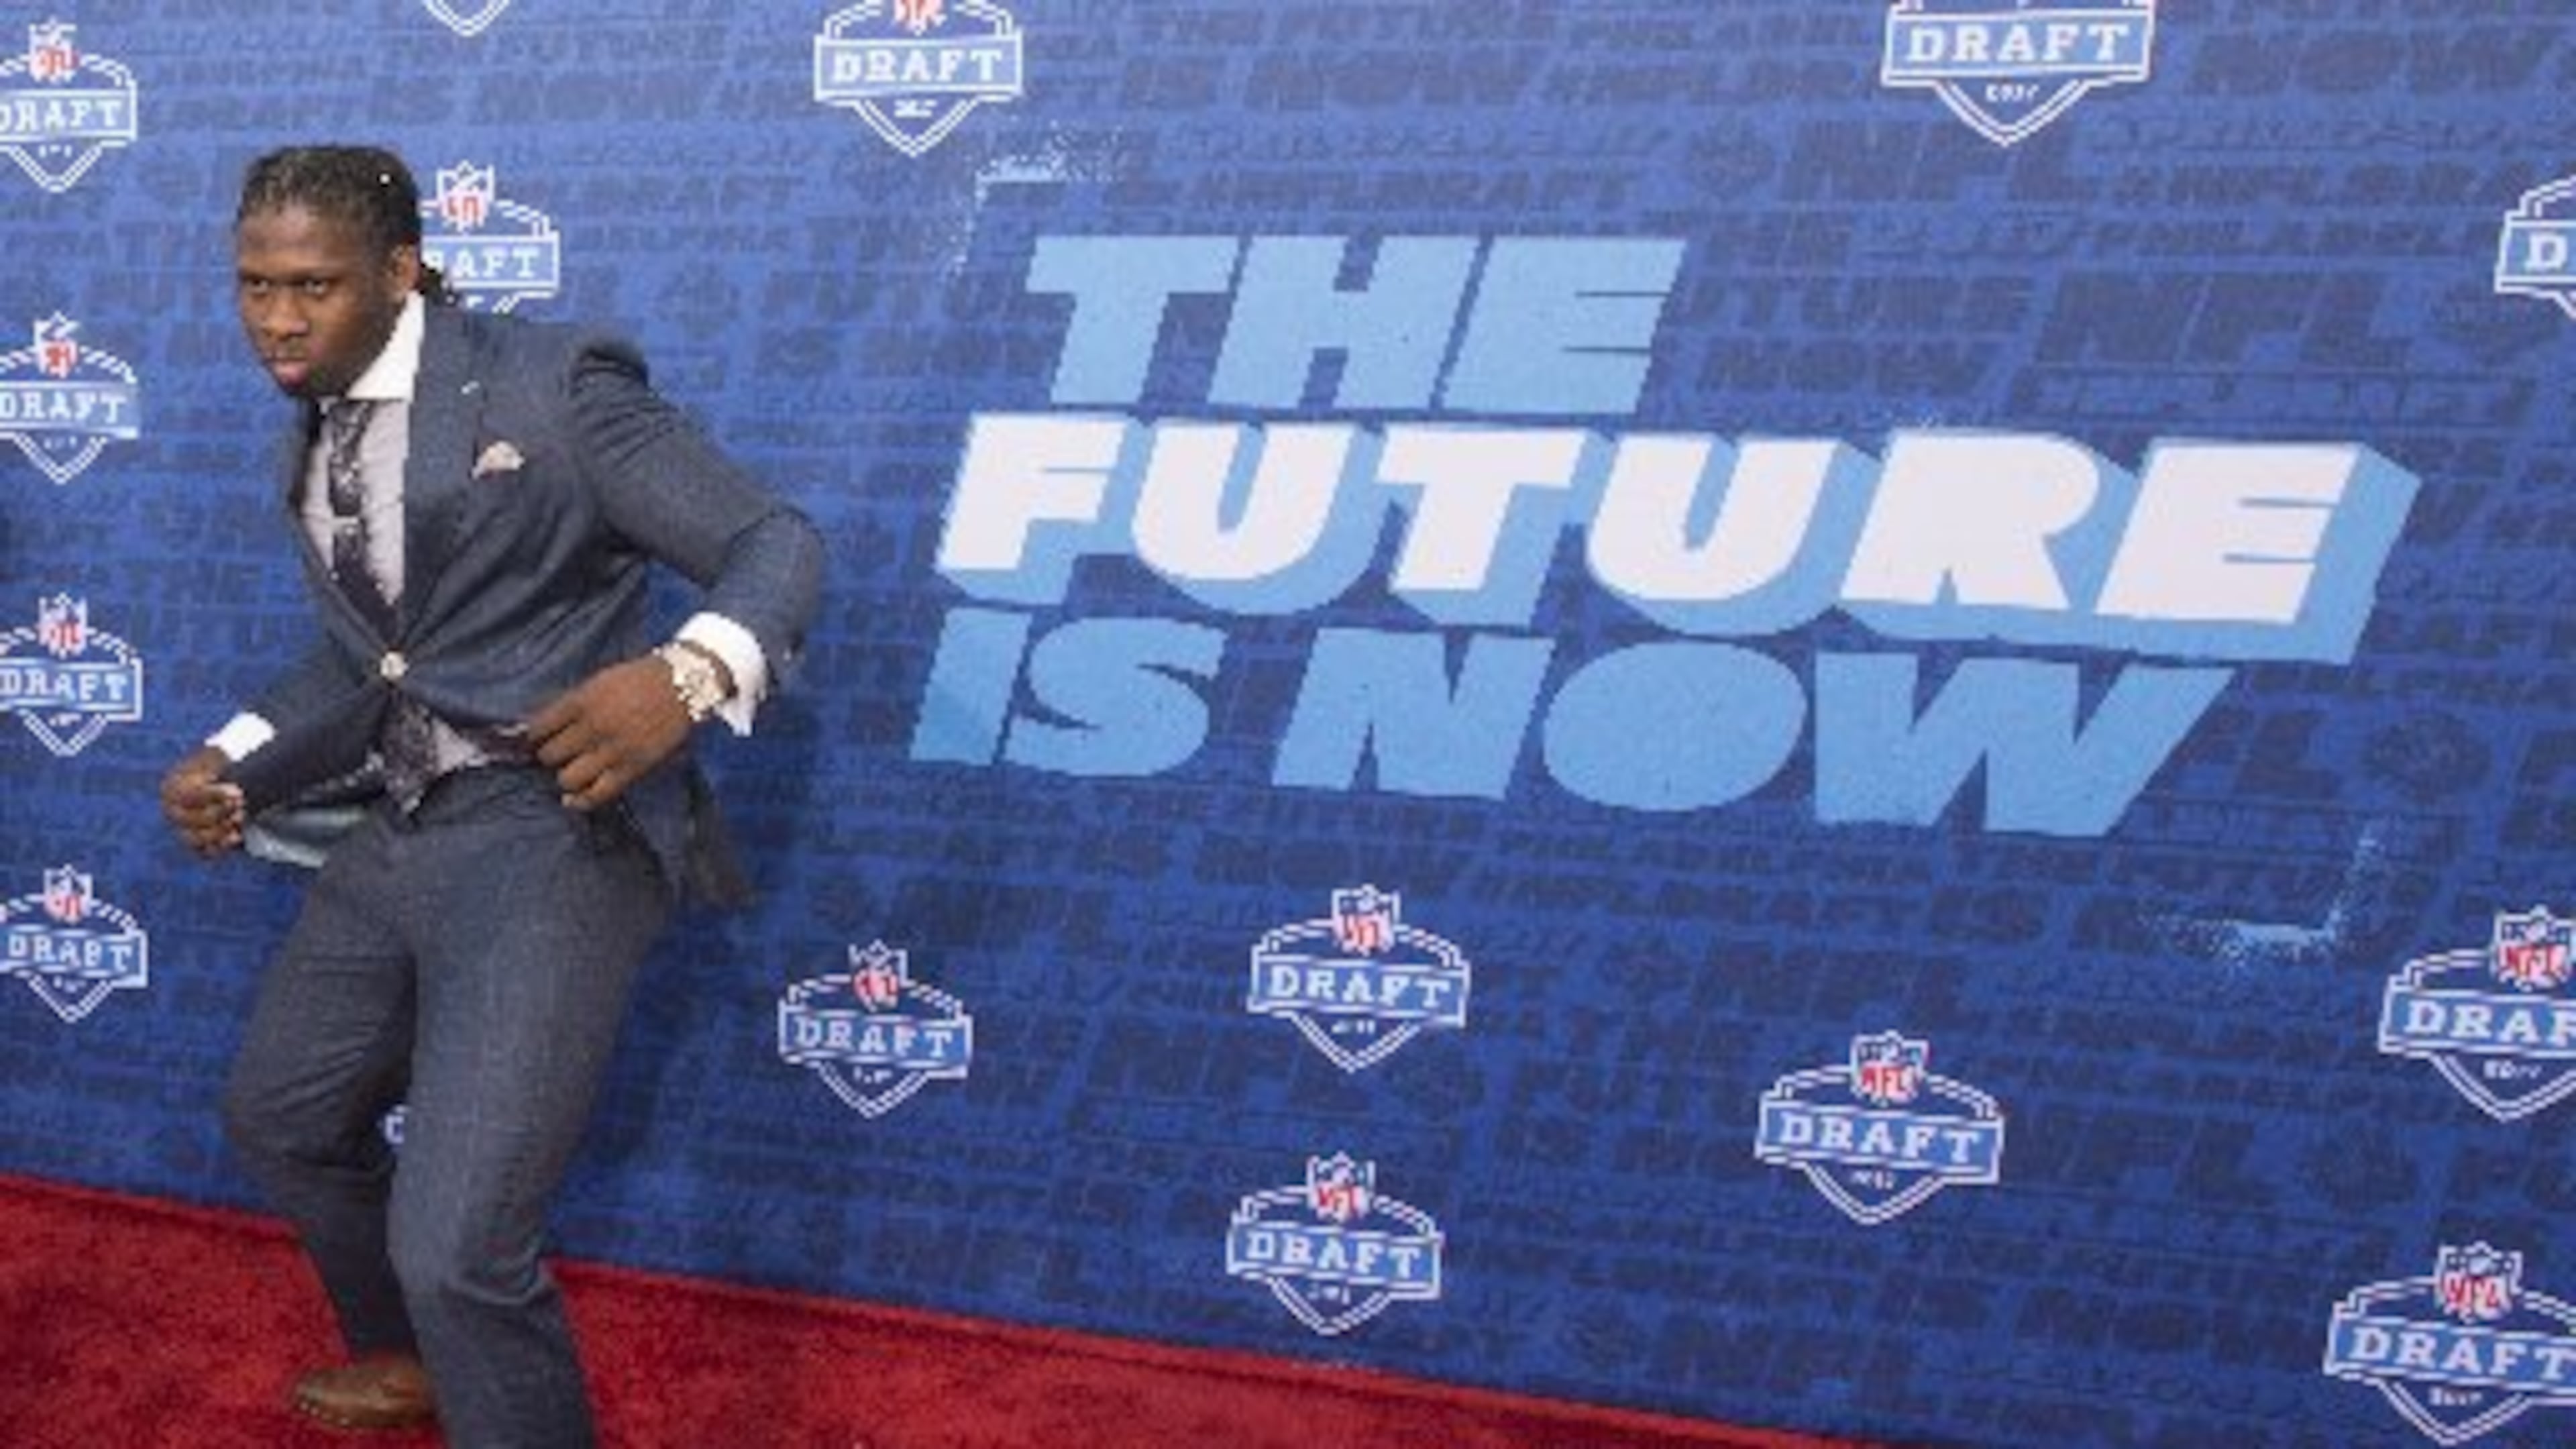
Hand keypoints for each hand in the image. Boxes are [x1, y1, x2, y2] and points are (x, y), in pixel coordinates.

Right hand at [161, 746, 245, 857]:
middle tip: (242, 804)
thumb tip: (241, 744)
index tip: (238, 793)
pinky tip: (237, 836)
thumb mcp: (222, 758)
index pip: (190, 796)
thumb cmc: (223, 770)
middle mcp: (172, 810)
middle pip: (194, 819)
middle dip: (221, 813)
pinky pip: (204, 852)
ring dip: (221, 830)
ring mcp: (182, 829)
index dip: (215, 796)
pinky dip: (220, 846)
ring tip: (240, 818)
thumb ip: (224, 755)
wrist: (224, 787)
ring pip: (196, 838)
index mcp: (174, 787)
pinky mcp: (195, 844)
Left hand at [526, 656, 694, 810]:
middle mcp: (592, 727)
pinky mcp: (631, 769)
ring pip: (567, 778)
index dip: (534, 736)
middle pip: (549, 755)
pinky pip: (596, 794)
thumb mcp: (600, 681)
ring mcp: (612, 750)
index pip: (538, 727)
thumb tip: (547, 726)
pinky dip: (580, 801)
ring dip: (565, 777)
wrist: (684, 685)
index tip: (537, 740)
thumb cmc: (641, 679)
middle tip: (559, 755)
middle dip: (550, 756)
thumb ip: (574, 703)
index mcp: (581, 701)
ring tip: (573, 771)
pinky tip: (573, 800)